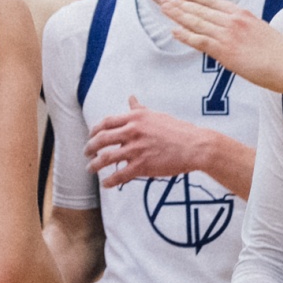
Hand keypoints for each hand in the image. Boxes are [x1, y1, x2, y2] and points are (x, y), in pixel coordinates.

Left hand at [87, 96, 207, 187]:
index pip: (106, 122)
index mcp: (136, 118)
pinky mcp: (142, 166)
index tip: (91, 136)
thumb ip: (140, 109)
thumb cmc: (178, 130)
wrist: (195, 146)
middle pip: (101, 139)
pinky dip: (109, 181)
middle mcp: (133, 131)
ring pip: (106, 158)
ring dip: (94, 165)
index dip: (95, 130)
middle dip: (90, 147)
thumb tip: (131, 98)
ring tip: (91, 169)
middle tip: (86, 153)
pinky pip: (119, 175)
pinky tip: (106, 184)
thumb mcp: (156, 115)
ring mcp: (137, 149)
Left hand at [160, 0, 282, 98]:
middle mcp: (233, 21)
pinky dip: (185, 35)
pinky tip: (174, 31)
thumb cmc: (282, 54)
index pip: (214, 1)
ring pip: (197, 22)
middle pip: (201, 9)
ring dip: (178, 15)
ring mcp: (228, 35)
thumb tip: (238, 36)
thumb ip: (247, 30)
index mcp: (243, 14)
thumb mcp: (263, 33)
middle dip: (180, 4)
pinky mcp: (225, 51)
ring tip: (164, 9)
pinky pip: (200, 41)